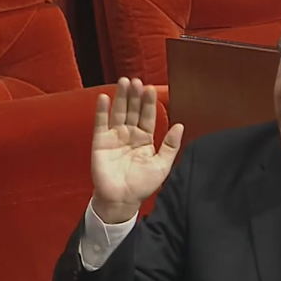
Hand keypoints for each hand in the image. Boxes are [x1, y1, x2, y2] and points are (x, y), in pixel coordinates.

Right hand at [91, 77, 183, 222]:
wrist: (121, 199)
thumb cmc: (142, 185)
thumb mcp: (161, 165)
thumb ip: (170, 146)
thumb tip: (180, 125)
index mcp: (145, 139)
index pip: (148, 117)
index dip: (149, 103)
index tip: (151, 89)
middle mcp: (130, 135)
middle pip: (133, 111)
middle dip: (135, 96)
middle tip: (137, 81)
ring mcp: (114, 137)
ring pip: (118, 113)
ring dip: (121, 97)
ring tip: (124, 82)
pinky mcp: (100, 142)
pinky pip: (100, 123)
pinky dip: (101, 110)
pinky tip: (104, 97)